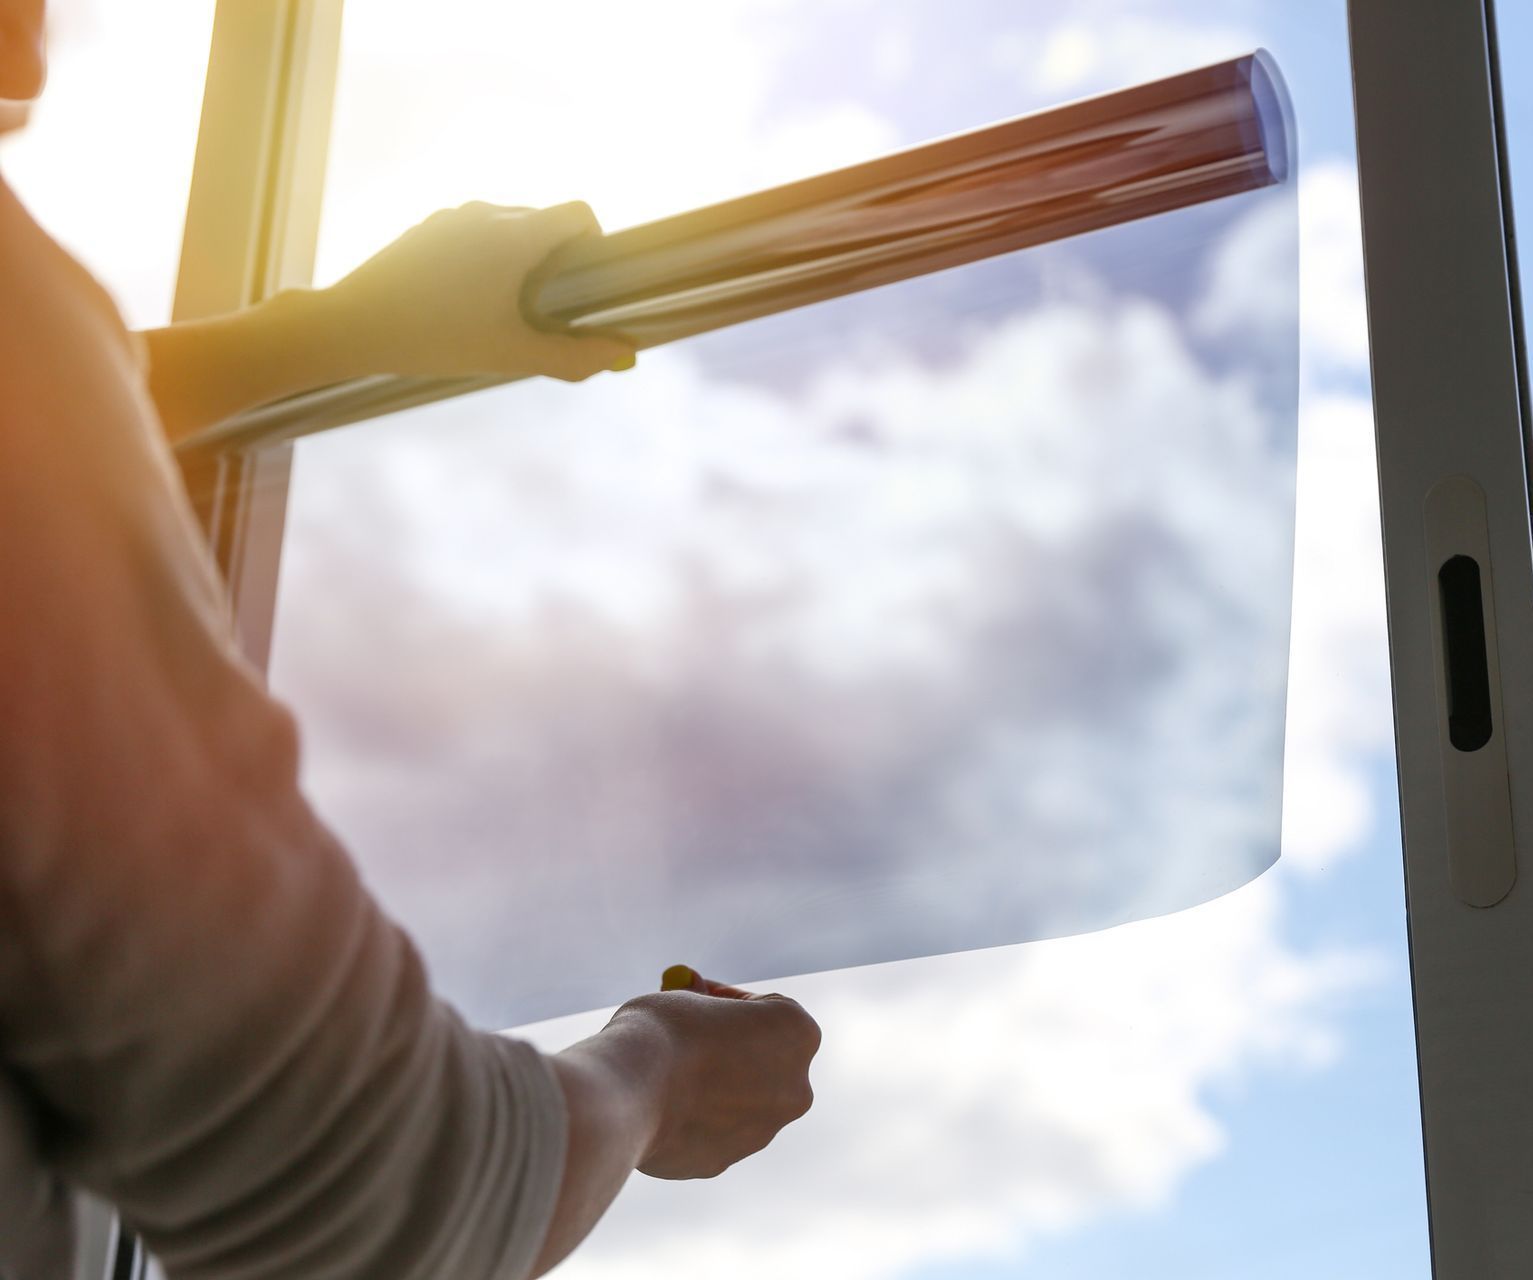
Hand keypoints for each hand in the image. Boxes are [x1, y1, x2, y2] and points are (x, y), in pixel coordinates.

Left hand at [325, 200, 634, 381]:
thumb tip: (626, 355)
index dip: (593, 243)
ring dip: (518, 263)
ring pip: (507, 229)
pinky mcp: (425, 229)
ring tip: (499, 312)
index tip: (584, 282)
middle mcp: (486, 212)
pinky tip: (461, 305)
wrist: (353, 327)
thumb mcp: (513, 355)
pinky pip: (472, 236)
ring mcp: (452, 217)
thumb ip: (574, 357)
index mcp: (516, 233)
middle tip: (544, 311)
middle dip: (555, 261)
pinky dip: (482, 263)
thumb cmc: (437, 340)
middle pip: (544, 222)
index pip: (578, 211)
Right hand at [608, 970, 820, 1180]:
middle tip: (685, 1034)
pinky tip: (656, 1105)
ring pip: (735, 1100)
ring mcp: (764, 1131)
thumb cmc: (662, 1033)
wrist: (629, 1095)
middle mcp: (795, 1086)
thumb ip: (701, 1002)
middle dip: (728, 1048)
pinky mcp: (726, 1161)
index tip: (701, 996)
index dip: (731, 1000)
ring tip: (663, 1072)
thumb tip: (696, 994)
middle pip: (762, 1059)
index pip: (768, 1008)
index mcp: (798, 1033)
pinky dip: (688, 1118)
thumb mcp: (684, 997)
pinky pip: (708, 1131)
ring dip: (709, 1085)